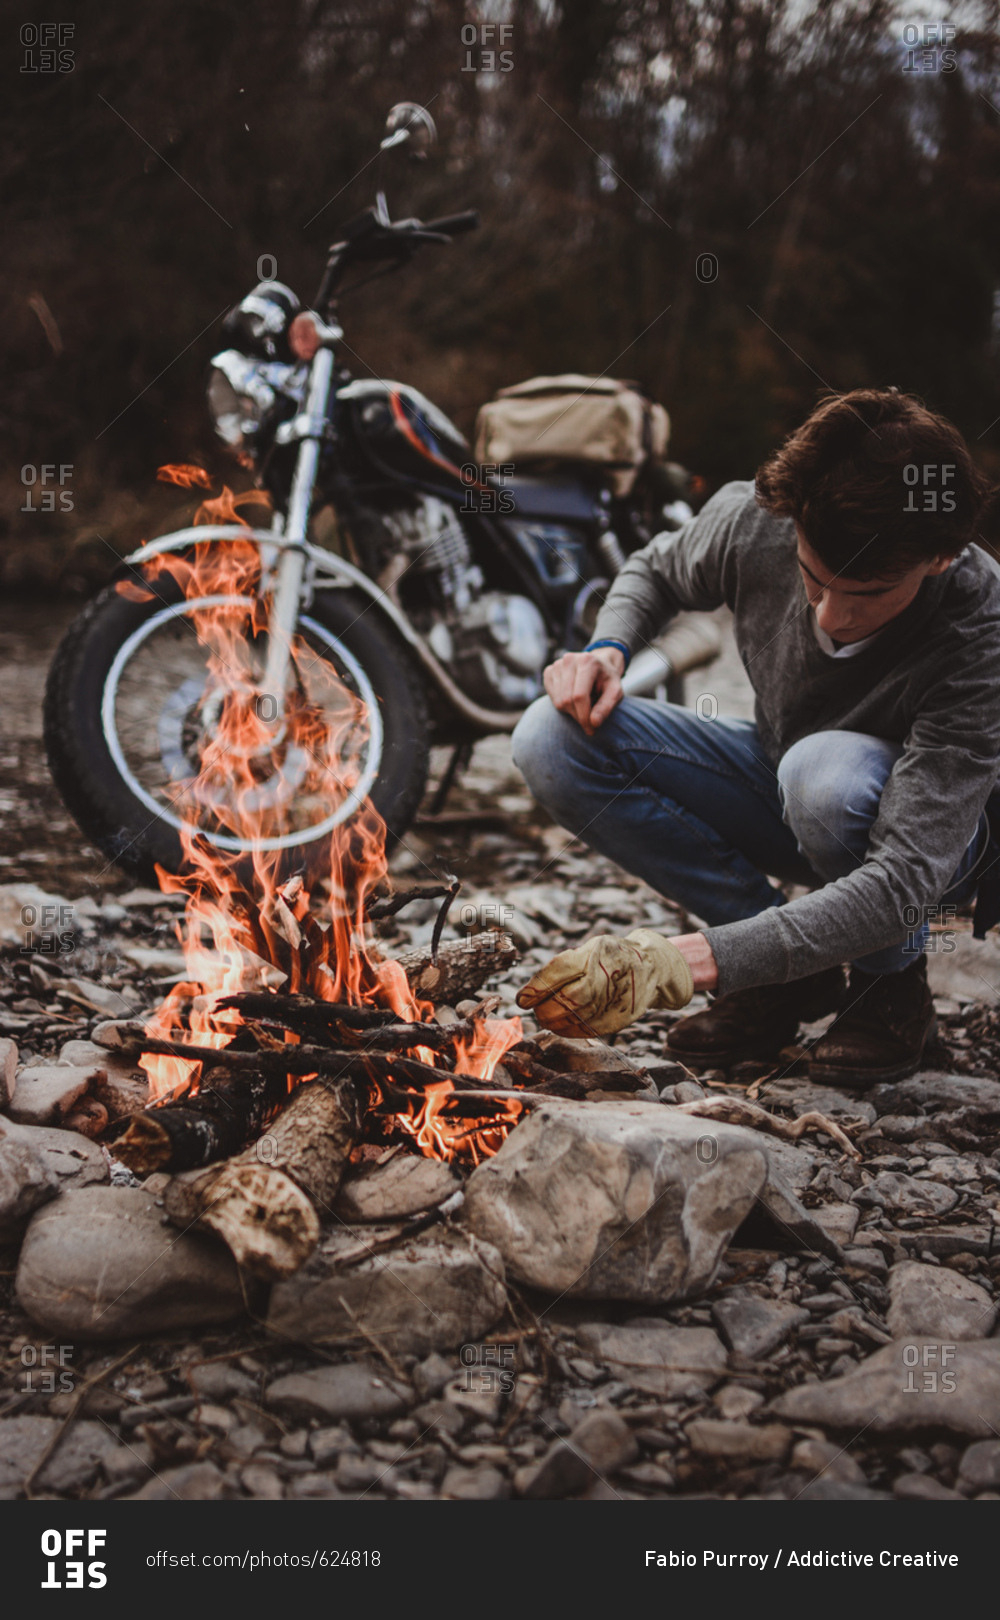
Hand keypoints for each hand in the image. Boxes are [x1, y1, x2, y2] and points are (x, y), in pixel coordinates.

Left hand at [516, 928, 694, 1036]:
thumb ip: (561, 968)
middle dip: (545, 1008)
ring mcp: (617, 997)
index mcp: (596, 951)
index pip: (559, 970)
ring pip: (578, 1016)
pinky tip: (561, 1027)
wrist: (651, 967)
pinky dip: (570, 1031)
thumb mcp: (589, 950)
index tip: (522, 999)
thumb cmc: (609, 958)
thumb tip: (526, 995)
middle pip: (568, 998)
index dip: (537, 988)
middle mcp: (608, 973)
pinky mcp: (622, 1016)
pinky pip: (590, 1029)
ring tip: (546, 1018)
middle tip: (535, 1011)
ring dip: (555, 1021)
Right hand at [543, 647, 623, 734]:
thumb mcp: (615, 692)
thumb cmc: (608, 681)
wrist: (599, 666)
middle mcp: (569, 660)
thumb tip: (594, 723)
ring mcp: (557, 665)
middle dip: (578, 716)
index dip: (584, 716)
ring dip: (571, 711)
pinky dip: (563, 705)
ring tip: (584, 706)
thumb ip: (606, 707)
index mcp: (587, 661)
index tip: (591, 730)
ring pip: (558, 701)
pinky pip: (552, 697)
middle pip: (567, 700)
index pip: (579, 696)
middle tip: (589, 722)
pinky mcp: (549, 671)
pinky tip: (573, 699)